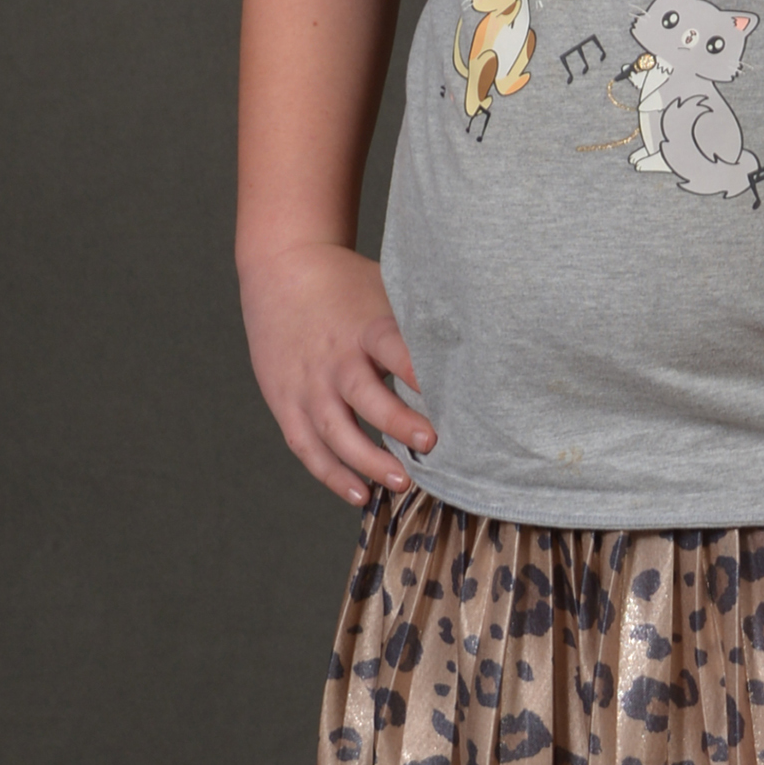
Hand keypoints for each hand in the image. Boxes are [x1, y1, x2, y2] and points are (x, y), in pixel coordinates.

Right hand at [238, 241, 433, 506]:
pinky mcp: (285, 402)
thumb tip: (482, 343)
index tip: (445, 394)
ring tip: (402, 483)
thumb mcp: (386, 288)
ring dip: (368, 462)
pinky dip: (332, 474)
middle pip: (365, 397)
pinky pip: (307, 445)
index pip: (393, 349)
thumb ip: (420, 321)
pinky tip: (360, 494)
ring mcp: (307, 384)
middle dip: (398, 424)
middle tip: (432, 445)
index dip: (416, 371)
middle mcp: (334, 359)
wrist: (281, 269)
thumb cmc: (347, 285)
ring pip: (335, 431)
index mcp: (365, 326)